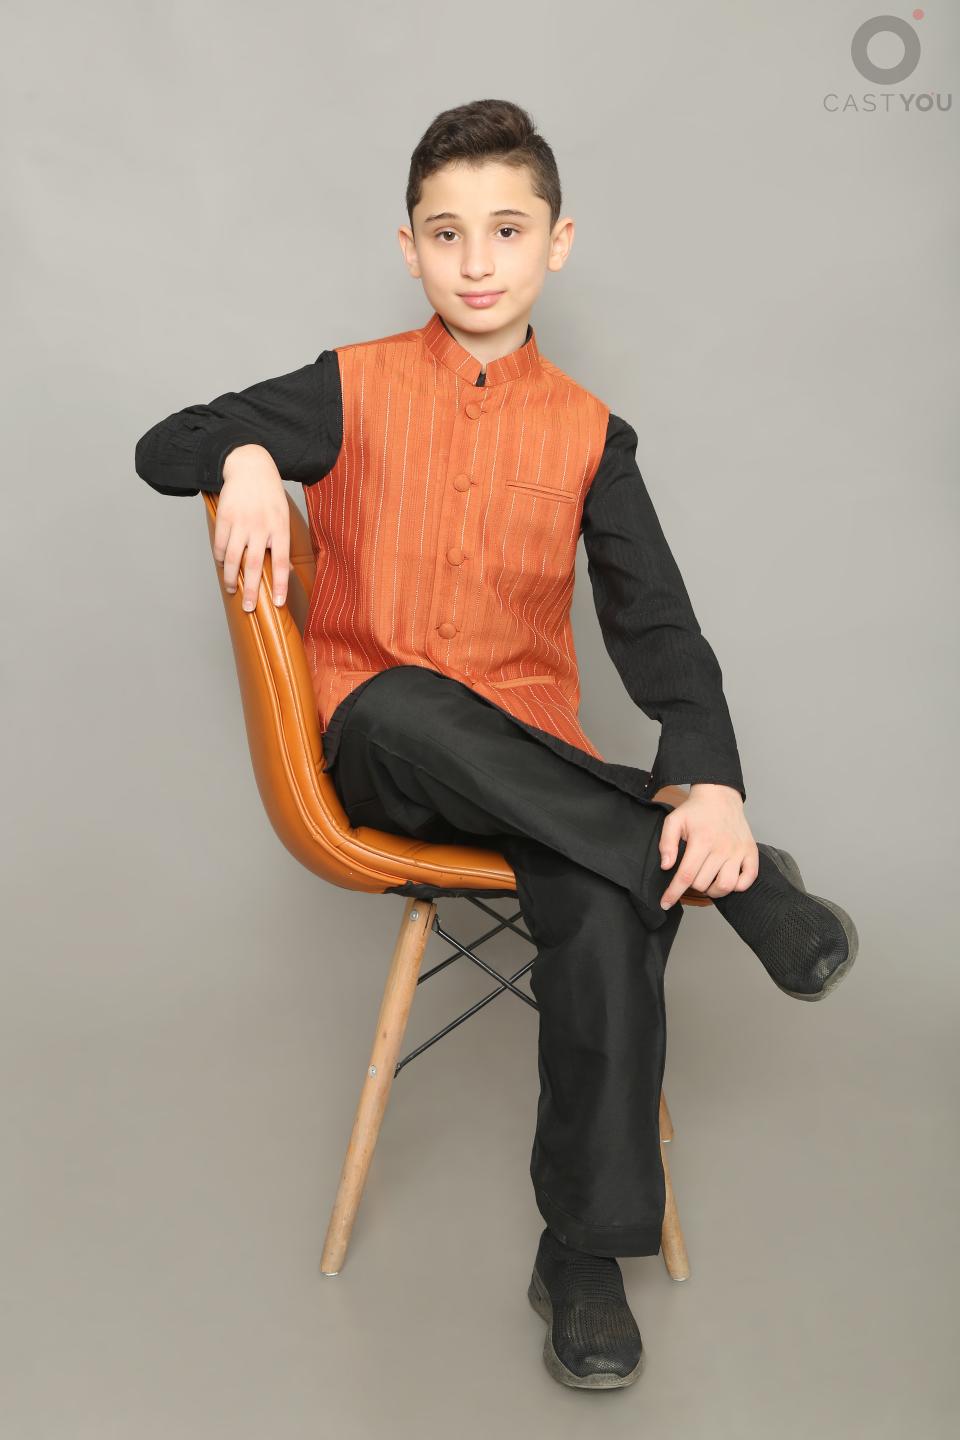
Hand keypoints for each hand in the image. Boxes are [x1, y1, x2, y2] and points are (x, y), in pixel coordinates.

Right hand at [213, 445, 290, 610]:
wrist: (250, 466)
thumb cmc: (269, 496)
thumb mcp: (283, 516)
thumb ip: (282, 542)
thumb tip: (287, 571)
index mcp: (280, 527)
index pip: (281, 562)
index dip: (280, 584)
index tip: (279, 603)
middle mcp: (260, 526)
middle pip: (254, 565)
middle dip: (251, 590)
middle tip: (249, 607)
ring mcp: (241, 522)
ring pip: (233, 558)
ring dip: (232, 578)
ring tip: (232, 590)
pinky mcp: (224, 517)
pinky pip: (220, 545)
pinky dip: (220, 559)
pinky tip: (223, 566)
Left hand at [658, 783, 758, 910]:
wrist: (720, 796)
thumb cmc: (696, 810)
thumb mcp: (674, 821)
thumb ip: (666, 843)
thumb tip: (667, 866)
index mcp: (702, 840)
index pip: (686, 876)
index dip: (674, 893)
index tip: (665, 903)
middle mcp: (722, 848)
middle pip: (703, 884)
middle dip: (692, 884)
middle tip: (691, 873)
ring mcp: (738, 851)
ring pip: (725, 886)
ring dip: (713, 890)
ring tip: (707, 880)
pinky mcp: (751, 853)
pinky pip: (748, 880)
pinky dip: (737, 886)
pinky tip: (726, 878)